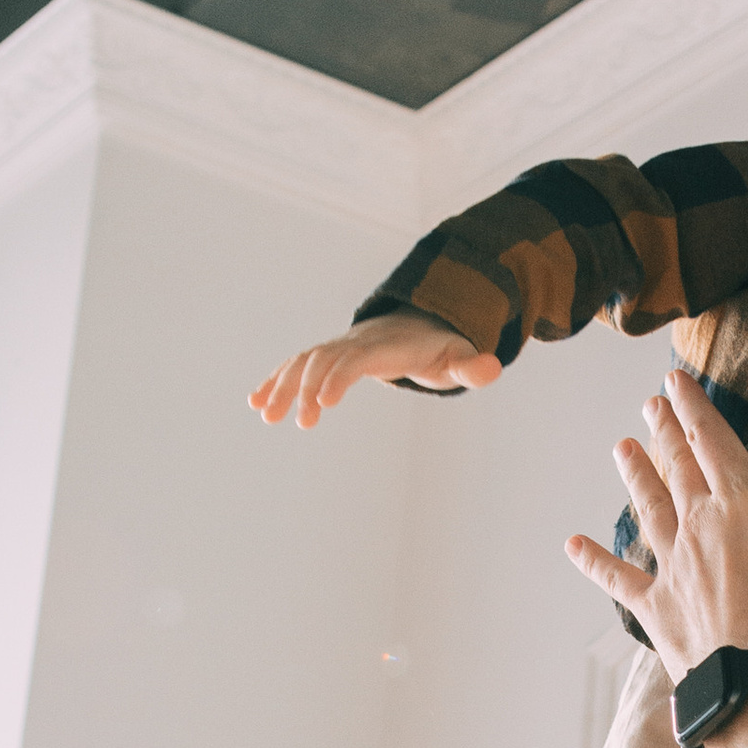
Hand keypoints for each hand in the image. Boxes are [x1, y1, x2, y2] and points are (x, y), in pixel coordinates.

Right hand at [250, 313, 502, 426]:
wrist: (417, 324)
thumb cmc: (439, 348)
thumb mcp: (458, 357)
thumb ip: (471, 366)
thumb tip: (491, 368)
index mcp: (383, 347)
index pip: (356, 360)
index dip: (339, 378)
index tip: (323, 404)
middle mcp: (354, 343)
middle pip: (324, 359)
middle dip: (307, 387)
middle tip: (299, 423)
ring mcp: (337, 347)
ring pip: (304, 361)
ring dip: (282, 385)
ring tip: (263, 414)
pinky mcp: (327, 356)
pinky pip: (297, 365)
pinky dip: (276, 380)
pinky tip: (255, 402)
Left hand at [565, 371, 747, 740]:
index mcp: (743, 504)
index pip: (714, 440)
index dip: (695, 407)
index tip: (674, 380)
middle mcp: (698, 527)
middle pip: (677, 467)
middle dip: (665, 431)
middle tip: (649, 403)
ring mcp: (672, 569)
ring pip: (648, 510)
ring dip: (634, 476)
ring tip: (620, 447)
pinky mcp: (657, 611)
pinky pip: (620, 580)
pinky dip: (597, 561)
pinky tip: (572, 546)